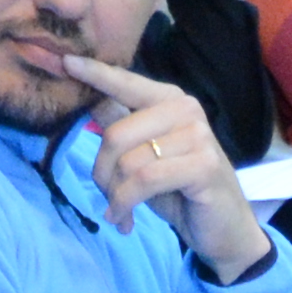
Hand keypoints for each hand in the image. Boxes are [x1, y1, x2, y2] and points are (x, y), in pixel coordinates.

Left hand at [58, 50, 268, 277]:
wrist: (225, 230)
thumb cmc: (182, 192)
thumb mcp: (144, 159)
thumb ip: (122, 129)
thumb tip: (91, 102)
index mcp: (170, 101)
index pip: (125, 82)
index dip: (95, 73)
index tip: (66, 62)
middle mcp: (186, 110)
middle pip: (116, 133)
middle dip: (102, 172)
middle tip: (105, 197)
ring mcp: (197, 136)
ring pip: (128, 161)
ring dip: (114, 194)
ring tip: (118, 211)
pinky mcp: (202, 165)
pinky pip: (144, 180)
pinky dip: (126, 204)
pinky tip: (125, 221)